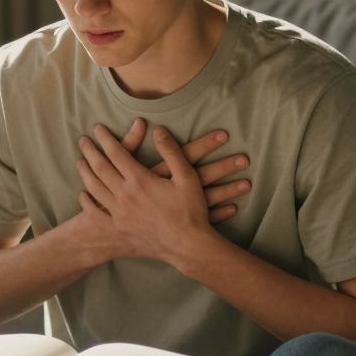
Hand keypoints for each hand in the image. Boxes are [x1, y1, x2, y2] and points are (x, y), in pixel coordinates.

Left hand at [76, 123, 233, 268]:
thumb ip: (171, 151)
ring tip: (80, 161)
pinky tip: (83, 194)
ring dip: (84, 172)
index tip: (97, 128)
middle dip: (89, 151)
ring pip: (94, 188)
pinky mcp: (118, 229)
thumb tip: (158, 130)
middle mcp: (125, 196)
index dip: (105, 138)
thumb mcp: (187, 177)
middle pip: (99, 168)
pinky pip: (95, 214)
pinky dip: (86, 203)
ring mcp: (119, 214)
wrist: (188, 246)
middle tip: (82, 140)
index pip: (115, 153)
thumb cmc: (190, 210)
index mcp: (140, 180)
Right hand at [114, 118, 250, 223]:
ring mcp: (174, 210)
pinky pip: (200, 219)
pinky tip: (234, 207)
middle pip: (200, 176)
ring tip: (247, 182)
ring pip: (205, 199)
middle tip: (245, 158)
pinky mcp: (175, 225)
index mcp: (157, 175)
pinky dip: (217, 212)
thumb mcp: (119, 169)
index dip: (205, 144)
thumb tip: (143, 122)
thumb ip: (129, 145)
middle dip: (223, 166)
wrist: (108, 233)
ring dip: (226, 190)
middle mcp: (168, 192)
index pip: (185, 154)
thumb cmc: (114, 197)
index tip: (225, 134)